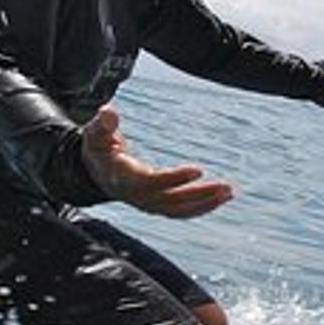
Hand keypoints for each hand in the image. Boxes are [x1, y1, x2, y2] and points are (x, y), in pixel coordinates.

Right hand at [79, 104, 233, 217]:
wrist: (95, 173)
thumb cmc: (97, 148)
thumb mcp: (95, 134)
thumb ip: (102, 125)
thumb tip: (109, 112)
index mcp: (123, 178)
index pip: (152, 182)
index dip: (174, 178)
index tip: (199, 170)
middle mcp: (137, 196)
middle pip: (171, 201)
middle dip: (199, 195)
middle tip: (226, 187)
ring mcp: (147, 204)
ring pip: (178, 210)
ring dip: (205, 204)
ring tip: (229, 192)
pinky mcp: (156, 206)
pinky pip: (180, 212)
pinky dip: (200, 207)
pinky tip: (220, 197)